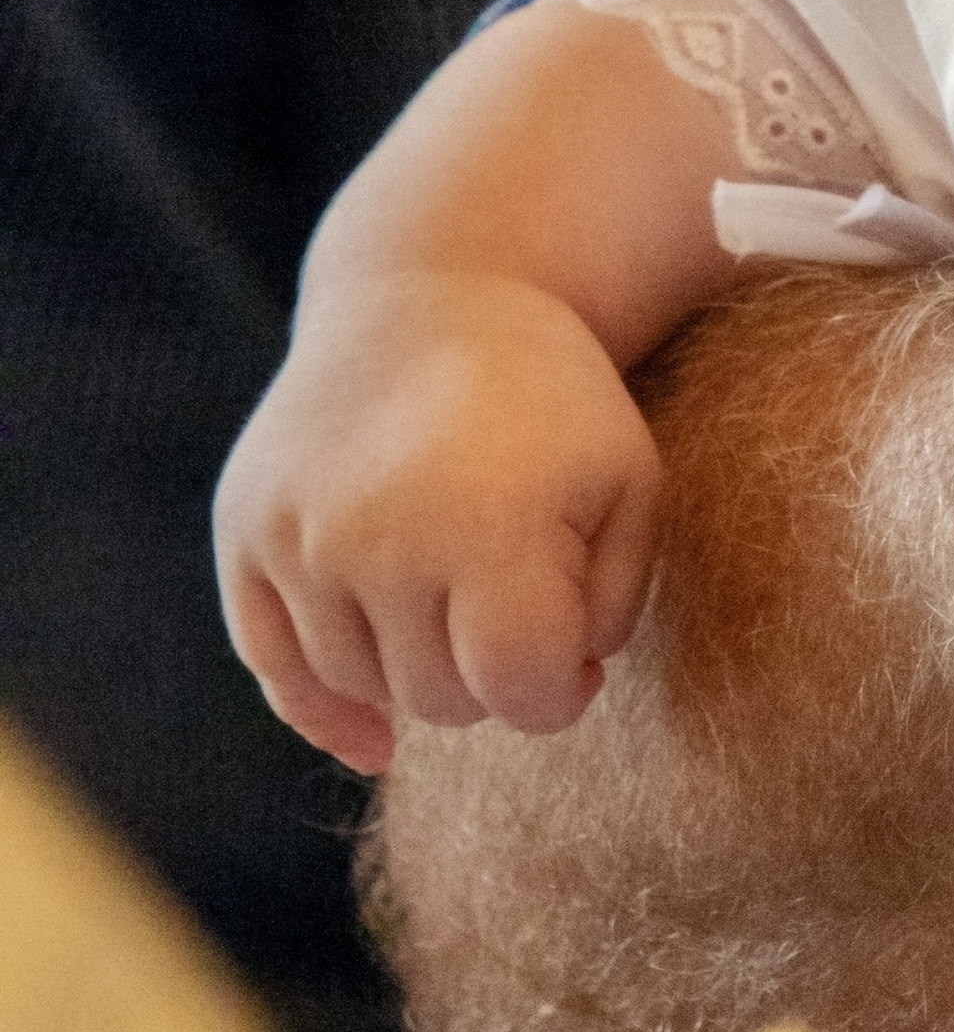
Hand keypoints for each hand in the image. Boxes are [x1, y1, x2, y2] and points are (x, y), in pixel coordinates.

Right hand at [215, 273, 662, 775]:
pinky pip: (273, 666)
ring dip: (416, 668)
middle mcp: (378, 539)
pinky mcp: (246, 530)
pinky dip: (323, 709)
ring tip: (453, 593)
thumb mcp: (629, 484)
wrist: (433, 295)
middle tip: (511, 604)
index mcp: (488, 529)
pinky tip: (373, 737)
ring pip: (363, 689)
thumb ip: (613, 608)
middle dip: (489, 674)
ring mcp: (300, 537)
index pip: (520, 692)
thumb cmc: (553, 403)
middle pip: (441, 701)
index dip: (561, 690)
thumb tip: (552, 696)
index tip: (576, 655)